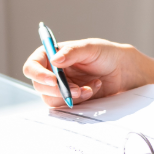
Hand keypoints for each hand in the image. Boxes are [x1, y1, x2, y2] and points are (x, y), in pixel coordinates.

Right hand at [22, 38, 145, 106]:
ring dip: (70, 96)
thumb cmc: (105, 54)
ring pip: (52, 99)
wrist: (121, 71)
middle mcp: (52, 72)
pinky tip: (93, 89)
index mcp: (51, 55)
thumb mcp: (90, 48)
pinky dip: (80, 100)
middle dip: (58, 90)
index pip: (32, 66)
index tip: (53, 80)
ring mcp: (59, 87)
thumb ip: (72, 52)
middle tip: (76, 90)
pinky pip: (66, 105)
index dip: (38, 74)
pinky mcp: (69, 99)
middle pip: (39, 86)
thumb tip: (54, 60)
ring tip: (90, 88)